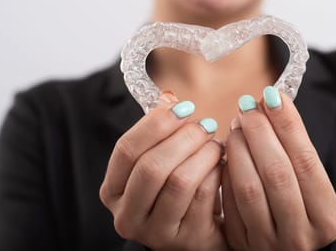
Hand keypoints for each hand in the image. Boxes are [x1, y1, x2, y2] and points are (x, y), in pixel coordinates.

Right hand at [100, 92, 228, 250]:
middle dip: (184, 138)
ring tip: (216, 144)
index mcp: (113, 191)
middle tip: (205, 125)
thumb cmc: (176, 188)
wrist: (200, 229)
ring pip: (180, 180)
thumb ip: (159, 130)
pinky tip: (222, 165)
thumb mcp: (161, 159)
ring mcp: (156, 233)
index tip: (183, 107)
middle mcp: (127, 216)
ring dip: (204, 153)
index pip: (126, 150)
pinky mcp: (188, 239)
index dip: (156, 123)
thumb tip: (169, 98)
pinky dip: (217, 172)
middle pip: (152, 166)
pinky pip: (205, 195)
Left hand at [222, 87, 335, 250]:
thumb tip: (269, 99)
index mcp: (326, 218)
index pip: (306, 162)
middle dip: (259, 132)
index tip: (272, 95)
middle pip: (276, 173)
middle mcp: (300, 235)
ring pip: (249, 187)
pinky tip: (227, 151)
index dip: (288, 125)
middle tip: (247, 105)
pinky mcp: (242, 243)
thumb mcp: (312, 183)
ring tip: (236, 125)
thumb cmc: (304, 205)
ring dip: (239, 148)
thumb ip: (295, 147)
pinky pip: (229, 201)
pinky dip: (227, 171)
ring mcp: (268, 242)